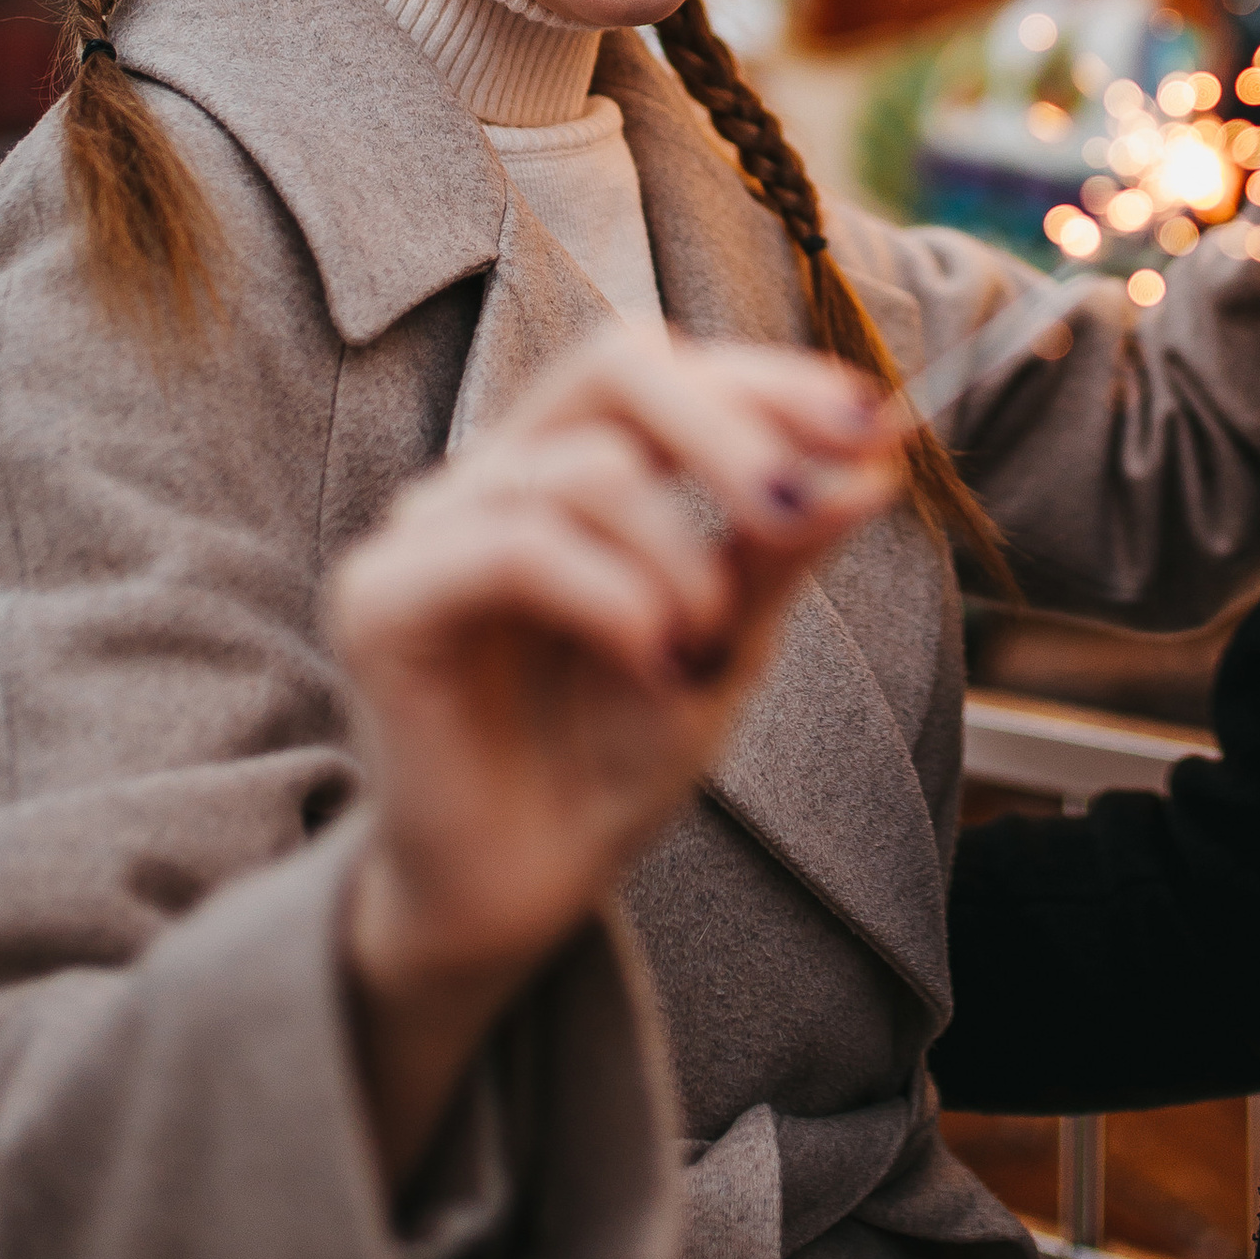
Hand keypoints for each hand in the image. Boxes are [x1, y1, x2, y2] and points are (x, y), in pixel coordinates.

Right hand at [330, 329, 898, 1181]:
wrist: (521, 893)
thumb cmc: (610, 762)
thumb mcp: (725, 645)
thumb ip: (780, 552)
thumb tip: (876, 461)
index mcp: (571, 464)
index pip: (666, 369)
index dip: (770, 382)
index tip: (872, 424)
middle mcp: (498, 474)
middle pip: (614, 365)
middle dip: (731, 426)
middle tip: (796, 509)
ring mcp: (432, 528)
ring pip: (586, 468)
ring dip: (678, 555)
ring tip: (700, 643)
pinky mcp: (384, 599)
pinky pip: (515, 546)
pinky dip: (609, 595)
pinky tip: (648, 656)